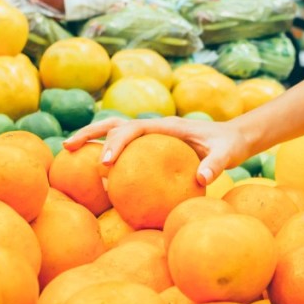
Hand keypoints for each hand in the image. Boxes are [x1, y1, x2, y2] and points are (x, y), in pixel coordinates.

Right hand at [63, 114, 251, 185]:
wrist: (234, 138)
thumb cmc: (230, 145)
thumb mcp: (227, 154)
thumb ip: (216, 164)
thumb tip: (201, 179)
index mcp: (169, 127)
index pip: (136, 128)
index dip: (118, 142)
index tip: (105, 163)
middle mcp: (157, 128)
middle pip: (118, 125)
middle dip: (93, 133)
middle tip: (68, 148)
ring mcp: (153, 137)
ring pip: (117, 133)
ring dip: (93, 140)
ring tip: (68, 153)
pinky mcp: (152, 148)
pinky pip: (127, 150)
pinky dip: (107, 155)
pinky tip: (93, 176)